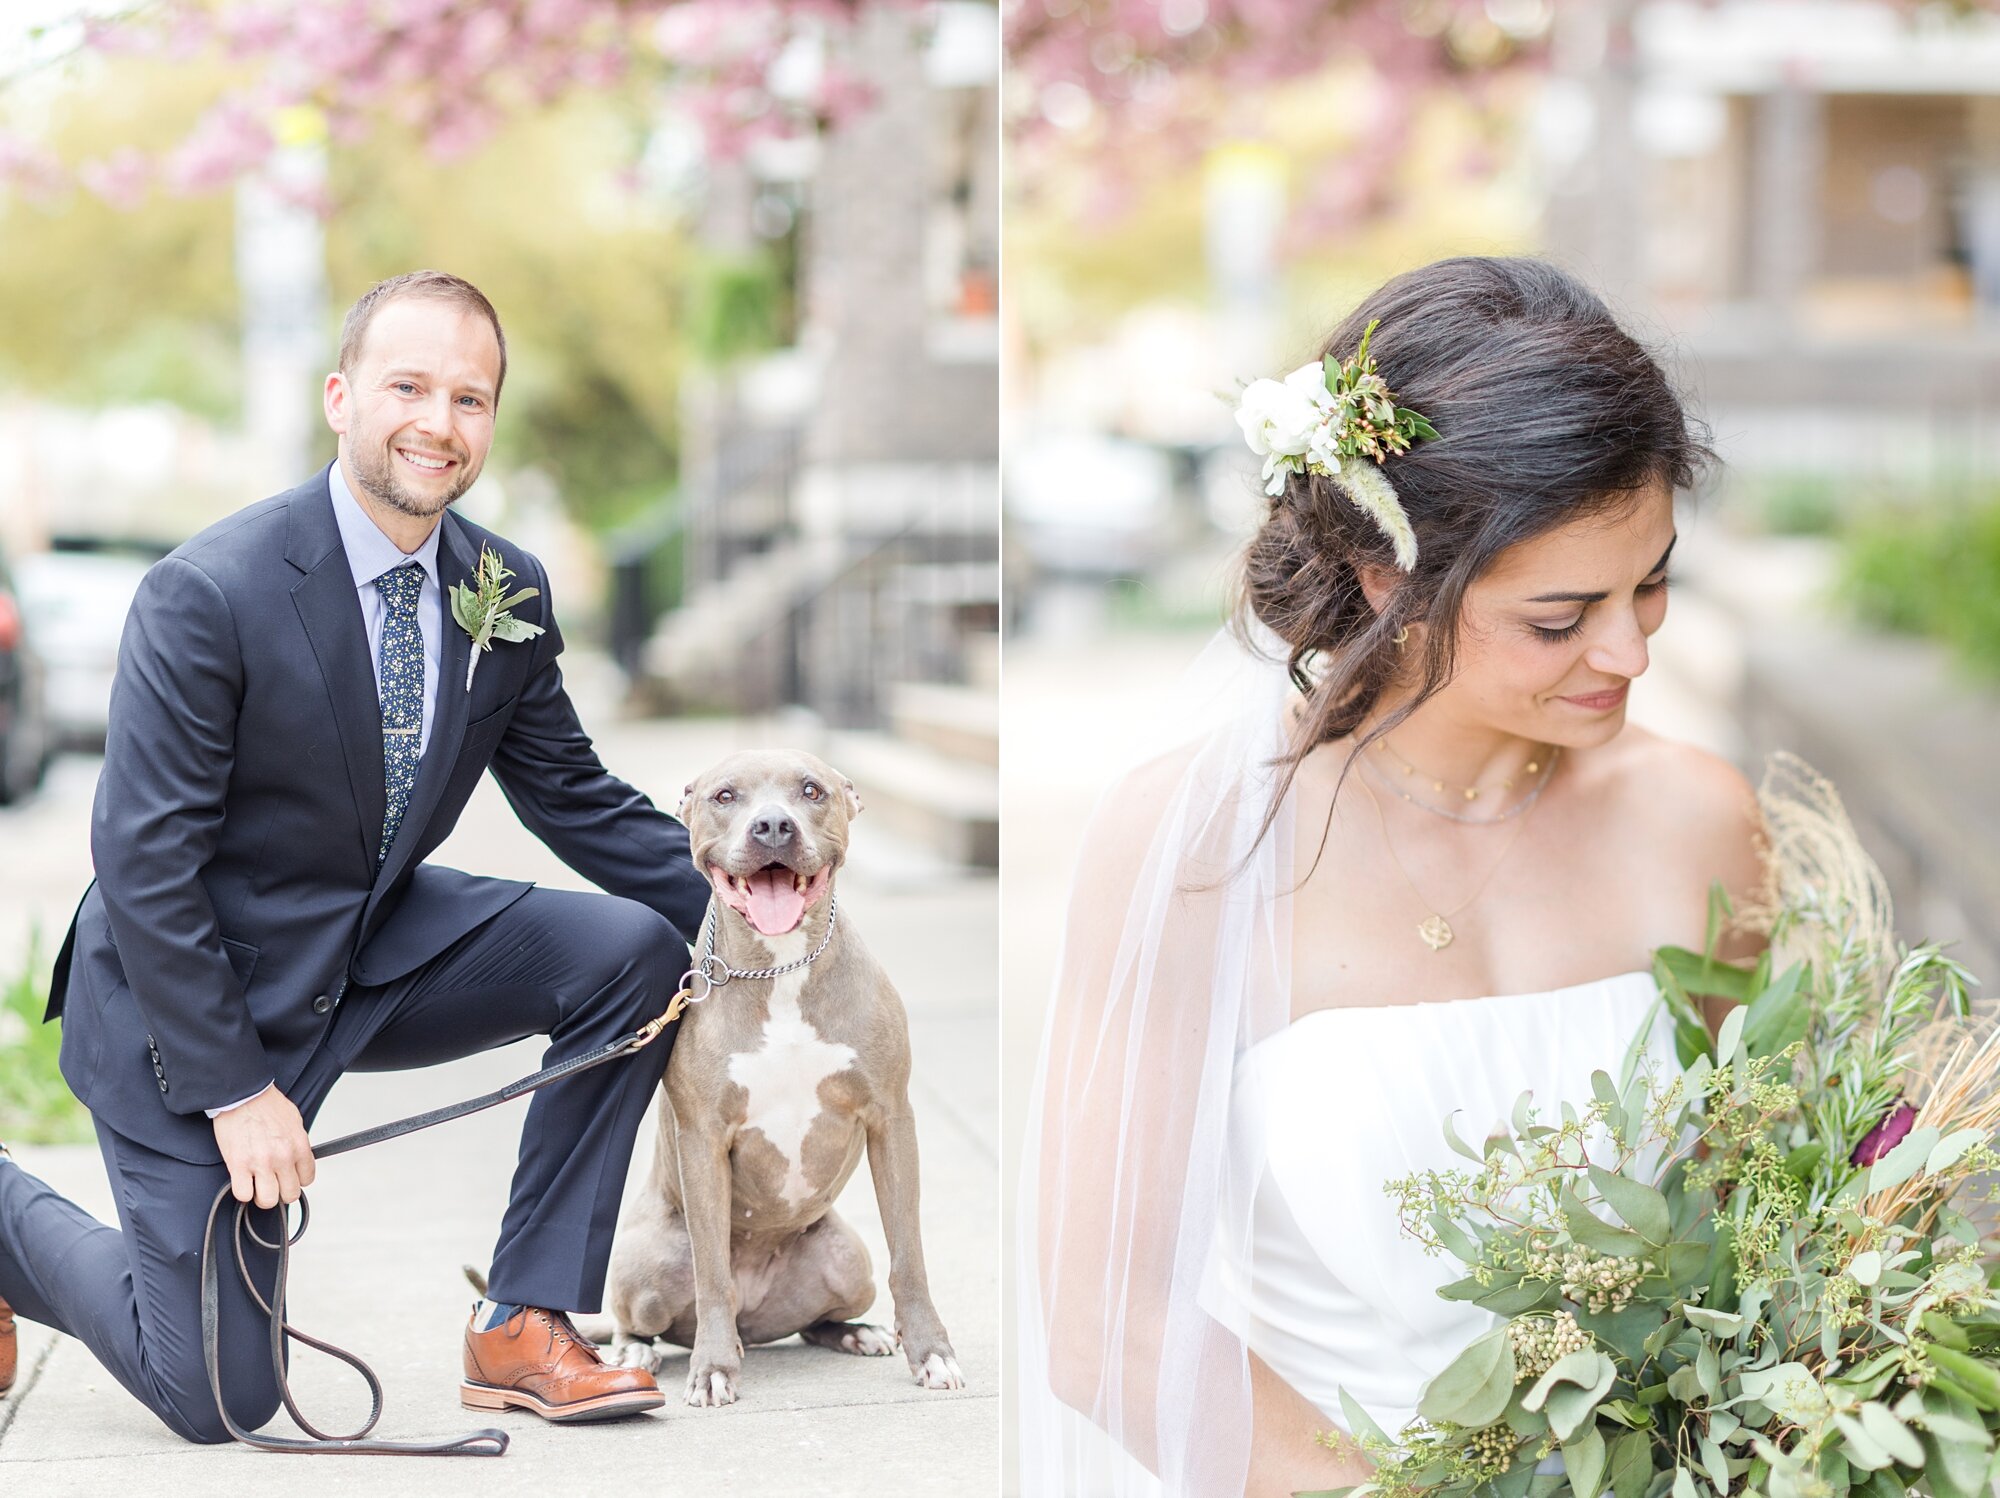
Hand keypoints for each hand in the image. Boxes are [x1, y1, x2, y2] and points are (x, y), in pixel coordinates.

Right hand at [211, 1084, 315, 1208]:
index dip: (296, 1180)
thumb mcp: (294, 1121)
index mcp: (299, 1145)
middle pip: (290, 1194)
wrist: (243, 1094)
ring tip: (257, 1186)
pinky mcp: (238, 1165)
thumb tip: (298, 1159)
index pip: (307, 1178)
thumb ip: (297, 1143)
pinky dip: (243, 1192)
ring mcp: (261, 1163)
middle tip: (273, 1184)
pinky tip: (243, 1181)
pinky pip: (243, 1194)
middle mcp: (283, 1157)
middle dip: (281, 1192)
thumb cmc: (266, 1104)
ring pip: (268, 1200)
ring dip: (262, 1196)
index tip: (289, 1178)